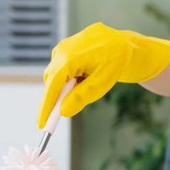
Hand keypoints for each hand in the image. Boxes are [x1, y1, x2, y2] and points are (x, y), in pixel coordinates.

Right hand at [38, 22, 169, 125]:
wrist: (127, 45)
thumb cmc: (117, 63)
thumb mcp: (103, 83)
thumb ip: (82, 97)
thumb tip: (63, 112)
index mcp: (71, 55)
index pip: (53, 84)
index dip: (46, 105)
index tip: (42, 124)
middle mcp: (64, 48)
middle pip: (52, 79)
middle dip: (55, 97)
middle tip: (59, 116)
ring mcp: (64, 45)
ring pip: (57, 73)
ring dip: (65, 85)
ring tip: (87, 83)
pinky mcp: (67, 45)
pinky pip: (62, 66)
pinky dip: (70, 76)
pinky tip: (86, 75)